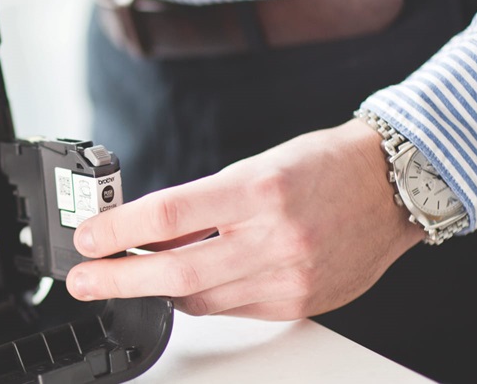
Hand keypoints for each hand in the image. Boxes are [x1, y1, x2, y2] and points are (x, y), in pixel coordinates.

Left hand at [66, 119, 424, 319]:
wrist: (393, 187)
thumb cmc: (323, 166)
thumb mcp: (256, 166)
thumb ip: (203, 202)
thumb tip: (145, 231)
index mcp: (259, 190)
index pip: (170, 214)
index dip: (119, 230)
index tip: (88, 238)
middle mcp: (275, 237)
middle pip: (176, 270)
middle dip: (119, 279)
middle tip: (84, 280)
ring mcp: (288, 276)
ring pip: (200, 299)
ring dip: (155, 291)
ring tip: (127, 277)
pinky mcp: (297, 303)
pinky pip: (230, 309)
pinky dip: (200, 297)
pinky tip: (184, 284)